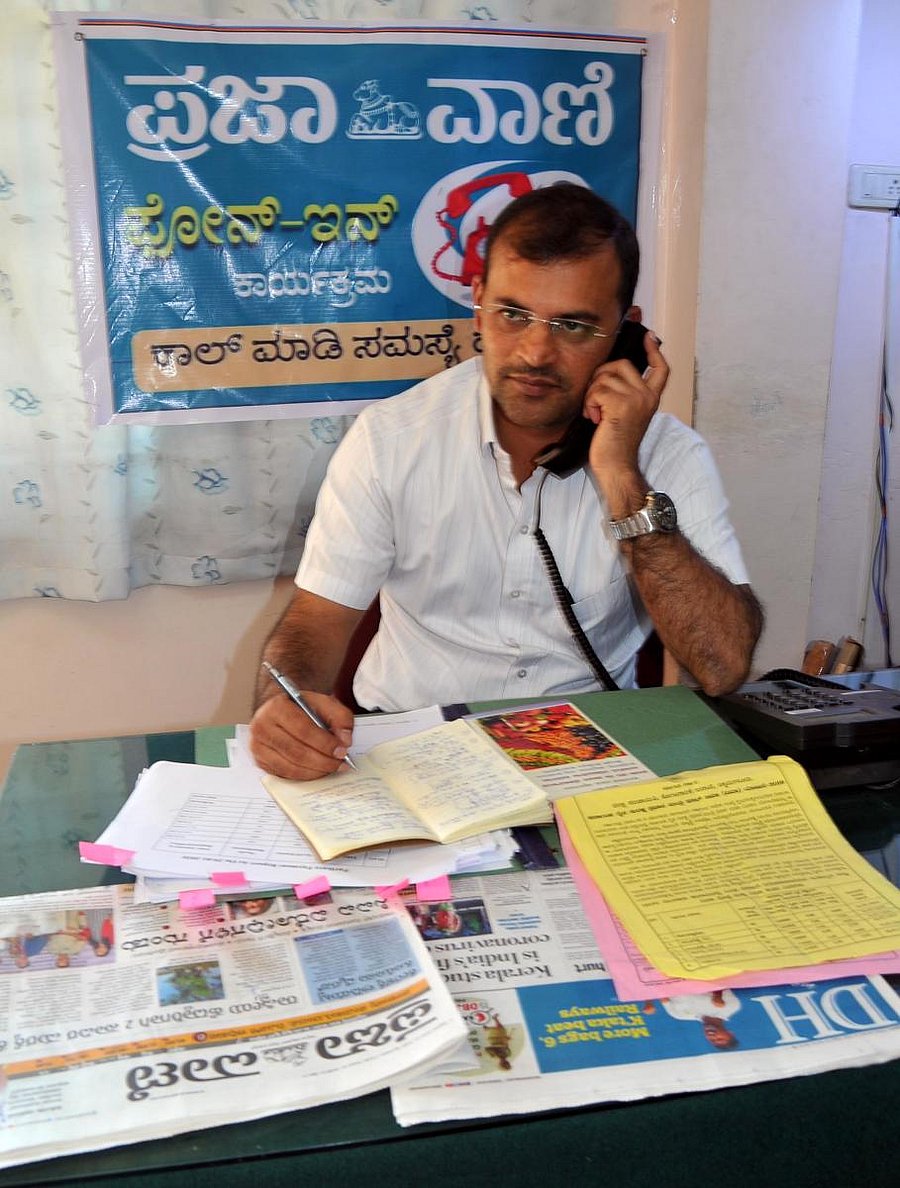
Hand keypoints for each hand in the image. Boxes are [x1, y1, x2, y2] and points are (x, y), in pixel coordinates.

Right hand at [249, 690, 354, 779]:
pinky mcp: (260, 760)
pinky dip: (304, 776)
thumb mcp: (324, 703)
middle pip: (296, 752)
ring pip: (290, 767)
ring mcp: (258, 746)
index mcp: (277, 707)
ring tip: (331, 767)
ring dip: (315, 771)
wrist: (284, 710)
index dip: (325, 743)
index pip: (303, 730)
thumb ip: (340, 717)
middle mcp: (262, 726)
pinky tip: (317, 770)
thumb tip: (344, 740)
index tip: (341, 750)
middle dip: (322, 761)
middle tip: (339, 763)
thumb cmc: (302, 707)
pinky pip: (284, 774)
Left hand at [584, 330, 668, 501]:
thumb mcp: (625, 414)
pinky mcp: (621, 405)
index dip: (654, 351)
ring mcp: (636, 399)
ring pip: (604, 377)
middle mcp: (648, 396)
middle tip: (596, 400)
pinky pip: (596, 390)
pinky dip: (589, 403)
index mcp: (652, 398)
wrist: (616, 466)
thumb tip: (611, 372)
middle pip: (621, 364)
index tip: (649, 337)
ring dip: (591, 394)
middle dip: (601, 377)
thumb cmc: (615, 443)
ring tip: (595, 413)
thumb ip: (625, 394)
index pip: (661, 369)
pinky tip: (594, 419)